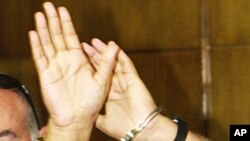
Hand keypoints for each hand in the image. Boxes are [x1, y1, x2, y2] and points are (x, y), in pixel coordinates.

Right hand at [28, 2, 118, 139]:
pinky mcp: (46, 74)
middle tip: (48, 5)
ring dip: (43, 29)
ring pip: (47, 43)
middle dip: (53, 20)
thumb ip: (107, 61)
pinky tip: (34, 34)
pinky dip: (36, 45)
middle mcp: (66, 60)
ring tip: (40, 14)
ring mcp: (55, 66)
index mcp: (79, 60)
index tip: (63, 10)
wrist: (78, 118)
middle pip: (57, 35)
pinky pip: (40, 57)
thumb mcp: (103, 79)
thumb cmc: (91, 101)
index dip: (67, 23)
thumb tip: (115, 45)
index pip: (71, 36)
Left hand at [82, 39, 156, 139]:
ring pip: (114, 63)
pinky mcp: (134, 79)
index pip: (97, 76)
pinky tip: (114, 46)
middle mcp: (117, 85)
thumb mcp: (103, 121)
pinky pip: (126, 64)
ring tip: (95, 42)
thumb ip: (95, 114)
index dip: (89, 66)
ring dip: (105, 52)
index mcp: (109, 94)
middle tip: (86, 45)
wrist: (139, 130)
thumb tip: (86, 115)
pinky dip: (120, 55)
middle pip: (104, 67)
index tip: (80, 58)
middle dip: (95, 56)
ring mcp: (126, 81)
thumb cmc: (123, 128)